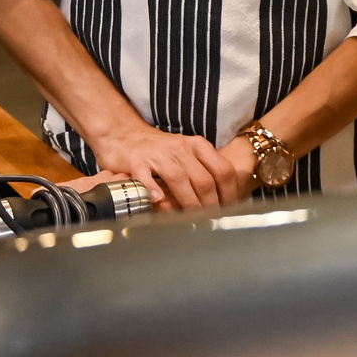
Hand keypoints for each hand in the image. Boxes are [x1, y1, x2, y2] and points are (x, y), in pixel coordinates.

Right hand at [86, 120, 248, 210]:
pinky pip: (146, 176)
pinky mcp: (137, 161)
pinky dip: (153, 189)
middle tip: (212, 221)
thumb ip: (204, 170)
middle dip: (211, 204)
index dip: (229, 193)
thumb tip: (225, 198)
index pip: (223, 170)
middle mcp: (181, 148)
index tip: (230, 210)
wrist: (126, 135)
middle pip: (203, 179)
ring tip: (193, 220)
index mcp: (198, 146)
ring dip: (188, 203)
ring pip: (179, 180)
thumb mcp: (188, 153)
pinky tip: (158, 201)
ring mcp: (159, 154)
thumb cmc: (161, 150)